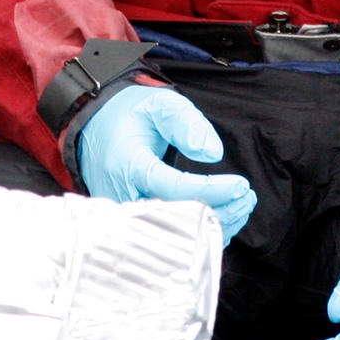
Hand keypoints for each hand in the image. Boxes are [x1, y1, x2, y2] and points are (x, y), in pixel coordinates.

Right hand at [73, 85, 256, 243]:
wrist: (94, 126)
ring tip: (241, 205)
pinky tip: (223, 216)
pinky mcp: (133, 223)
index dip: (213, 191)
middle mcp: (123, 196)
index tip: (241, 185)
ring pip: (176, 234)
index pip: (175, 189)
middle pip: (177, 220)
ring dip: (214, 225)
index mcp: (128, 164)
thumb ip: (185, 122)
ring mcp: (126, 215)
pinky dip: (200, 231)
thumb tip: (212, 154)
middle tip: (246, 197)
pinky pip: (170, 236)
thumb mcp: (156, 103)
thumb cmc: (127, 114)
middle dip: (220, 213)